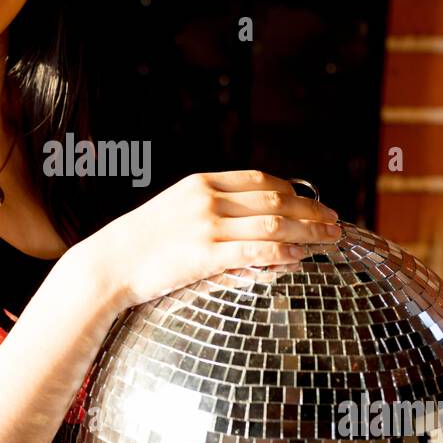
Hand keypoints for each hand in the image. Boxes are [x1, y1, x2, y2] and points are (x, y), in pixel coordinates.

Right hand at [84, 169, 341, 311]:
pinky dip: (283, 254)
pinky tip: (300, 258)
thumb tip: (247, 220)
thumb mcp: (174, 211)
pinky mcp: (205, 256)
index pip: (260, 179)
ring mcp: (207, 227)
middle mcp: (208, 199)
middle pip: (275, 200)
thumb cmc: (140, 243)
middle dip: (310, 211)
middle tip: (334, 221)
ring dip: (308, 232)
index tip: (310, 201)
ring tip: (330, 240)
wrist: (108, 263)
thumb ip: (209, 209)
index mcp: (201, 183)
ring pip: (273, 226)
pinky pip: (255, 253)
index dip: (293, 190)